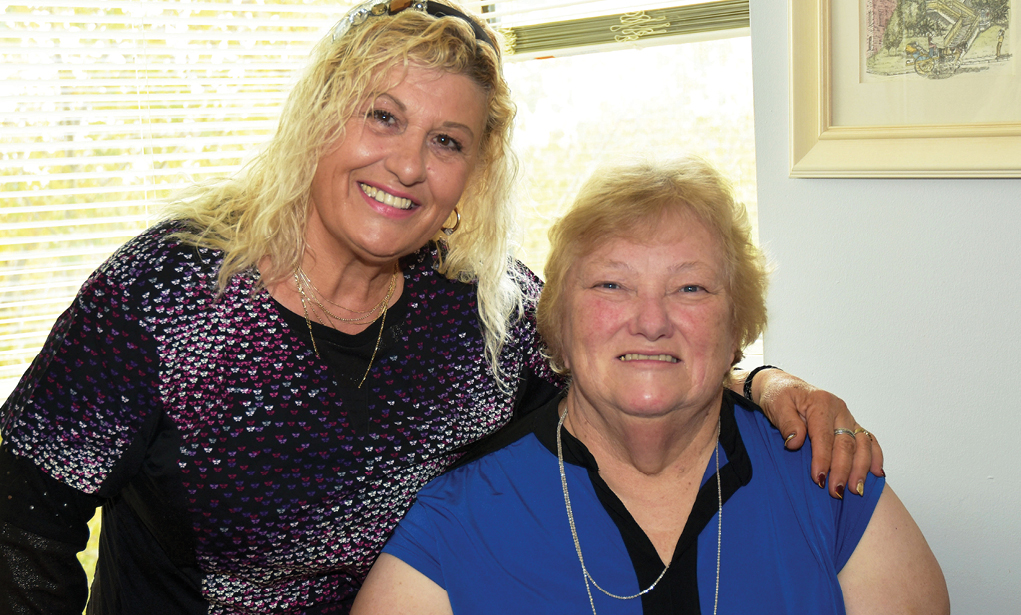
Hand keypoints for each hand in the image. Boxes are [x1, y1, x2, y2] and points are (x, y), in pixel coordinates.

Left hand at [749, 369, 883, 498]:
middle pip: (846, 443)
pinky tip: (876, 473)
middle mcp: (839, 410)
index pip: (824, 436)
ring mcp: (847, 418)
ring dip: (861, 468)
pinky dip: (874, 456)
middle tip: (837, 492)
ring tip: (856, 490)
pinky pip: (868, 440)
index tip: (819, 479)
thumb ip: (787, 423)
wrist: (782, 386)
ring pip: (862, 444)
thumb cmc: (779, 396)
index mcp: (821, 404)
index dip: (823, 459)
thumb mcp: (776, 405)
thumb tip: (795, 443)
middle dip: (843, 470)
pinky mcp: (850, 425)